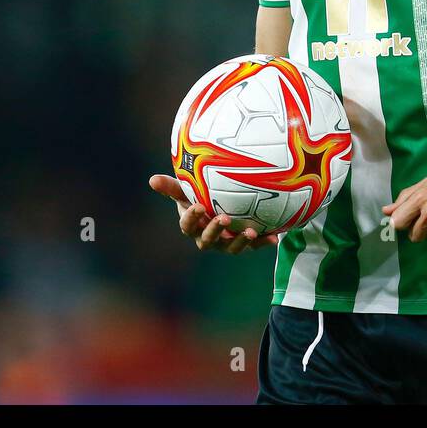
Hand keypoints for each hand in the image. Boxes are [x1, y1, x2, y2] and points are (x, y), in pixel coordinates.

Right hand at [148, 174, 279, 253]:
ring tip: (250, 231)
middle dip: (215, 230)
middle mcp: (207, 238)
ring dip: (240, 241)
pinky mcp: (244, 244)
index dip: (192, 218)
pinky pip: (254, 246)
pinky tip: (274, 237)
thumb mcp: (188, 189)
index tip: (199, 206)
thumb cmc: (200, 196)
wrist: (223, 203)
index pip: (187, 225)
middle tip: (224, 218)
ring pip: (231, 247)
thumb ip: (173, 187)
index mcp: (192, 225)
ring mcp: (226, 243)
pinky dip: (263, 242)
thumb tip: (151, 180)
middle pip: (208, 240)